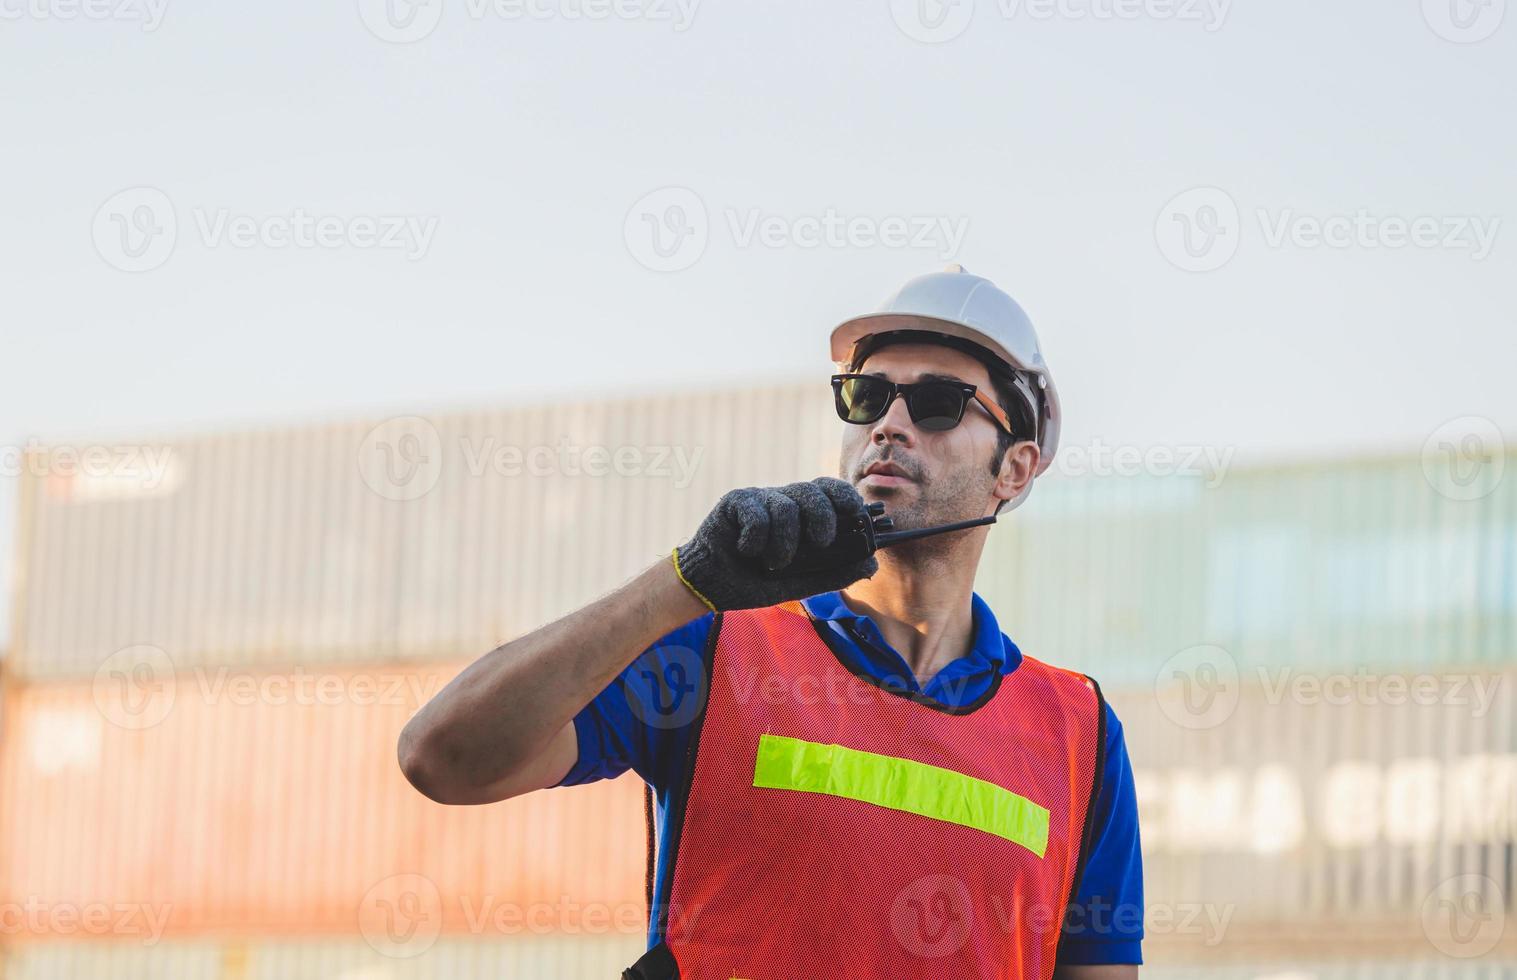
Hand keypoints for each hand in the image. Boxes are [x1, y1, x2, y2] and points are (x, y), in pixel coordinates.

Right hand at [671, 477, 879, 611]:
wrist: (713, 588)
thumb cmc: (756, 582)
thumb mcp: (801, 583)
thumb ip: (834, 573)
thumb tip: (871, 564)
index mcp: (803, 515)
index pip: (832, 491)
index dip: (847, 498)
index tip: (858, 515)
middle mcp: (784, 501)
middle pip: (813, 490)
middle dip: (824, 516)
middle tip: (821, 541)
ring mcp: (760, 498)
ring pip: (786, 507)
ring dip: (784, 543)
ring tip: (772, 563)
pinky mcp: (736, 501)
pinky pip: (757, 513)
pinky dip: (756, 540)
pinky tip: (746, 551)